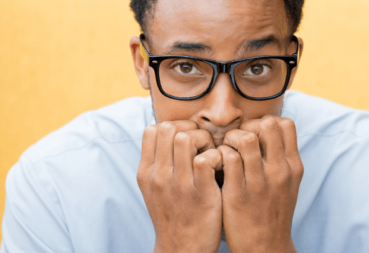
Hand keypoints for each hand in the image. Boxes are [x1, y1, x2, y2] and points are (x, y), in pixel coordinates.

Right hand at [137, 121, 222, 252]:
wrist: (182, 250)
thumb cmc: (173, 215)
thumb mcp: (154, 189)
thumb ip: (158, 162)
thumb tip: (169, 134)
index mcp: (146, 172)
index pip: (152, 129)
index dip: (174, 127)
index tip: (187, 139)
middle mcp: (159, 176)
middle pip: (168, 128)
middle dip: (190, 129)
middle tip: (202, 145)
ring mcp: (179, 186)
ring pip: (186, 139)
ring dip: (204, 140)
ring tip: (212, 154)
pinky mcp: (202, 195)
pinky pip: (206, 159)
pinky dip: (218, 156)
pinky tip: (222, 167)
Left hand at [219, 115, 303, 252]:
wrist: (265, 247)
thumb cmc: (272, 211)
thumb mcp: (287, 183)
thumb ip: (281, 157)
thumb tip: (269, 129)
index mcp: (293, 166)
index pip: (286, 124)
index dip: (266, 122)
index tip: (254, 134)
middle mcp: (279, 171)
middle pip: (268, 124)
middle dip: (249, 125)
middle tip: (237, 139)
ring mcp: (259, 183)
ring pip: (246, 138)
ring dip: (231, 138)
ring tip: (226, 150)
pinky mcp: (237, 194)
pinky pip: (227, 158)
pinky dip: (219, 155)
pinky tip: (217, 164)